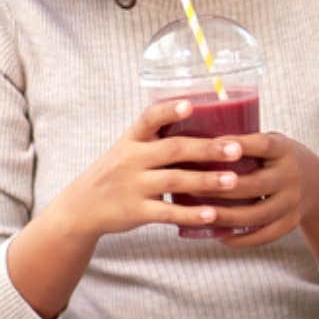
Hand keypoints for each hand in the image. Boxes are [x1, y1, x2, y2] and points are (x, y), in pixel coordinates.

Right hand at [41, 98, 249, 239]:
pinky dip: (190, 214)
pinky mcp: (135, 212)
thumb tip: (208, 123)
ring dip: (206, 181)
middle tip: (237, 149)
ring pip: (174, 180)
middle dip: (207, 149)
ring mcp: (132, 186)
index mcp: (132, 140)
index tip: (190, 104)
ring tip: (234, 181)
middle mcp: (131, 159)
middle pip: (173, 150)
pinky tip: (212, 214)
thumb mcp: (128, 149)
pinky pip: (166, 212)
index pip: (148, 118)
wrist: (81, 207)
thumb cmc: (117, 172)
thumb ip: (158, 139)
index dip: (169, 110)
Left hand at [205, 133, 318, 248]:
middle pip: (256, 184)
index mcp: (284, 150)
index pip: (263, 145)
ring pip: (257, 215)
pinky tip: (220, 236)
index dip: (238, 146)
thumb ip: (243, 145)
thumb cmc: (277, 159)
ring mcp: (293, 202)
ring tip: (201, 216)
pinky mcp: (292, 222)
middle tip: (191, 188)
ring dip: (227, 217)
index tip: (210, 146)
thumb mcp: (270, 143)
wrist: (317, 183)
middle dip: (221, 188)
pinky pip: (265, 235)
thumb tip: (195, 143)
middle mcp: (291, 176)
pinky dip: (242, 238)